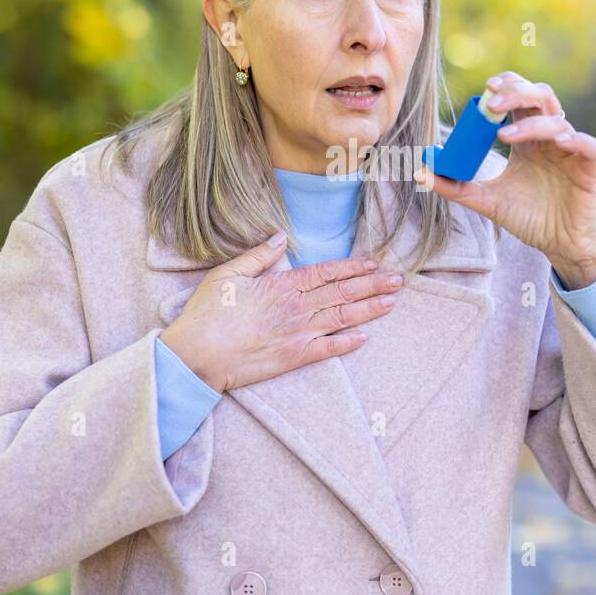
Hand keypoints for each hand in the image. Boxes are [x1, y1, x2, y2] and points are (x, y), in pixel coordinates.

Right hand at [157, 232, 403, 392]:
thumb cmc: (208, 313)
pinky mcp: (294, 358)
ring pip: (342, 318)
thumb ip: (258, 255)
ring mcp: (298, 334)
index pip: (327, 273)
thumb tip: (280, 236)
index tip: (373, 264)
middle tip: (398, 281)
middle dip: (373, 286)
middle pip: (343, 293)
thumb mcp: (228, 273)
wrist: (197, 355)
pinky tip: (366, 338)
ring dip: (369, 309)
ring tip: (392, 303)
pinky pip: (328, 350)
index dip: (353, 268)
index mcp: (282, 285)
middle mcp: (297, 308)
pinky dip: (348, 343)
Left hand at [415, 70, 595, 289]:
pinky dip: (575, 139)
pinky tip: (559, 142)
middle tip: (492, 103)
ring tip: (505, 136)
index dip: (506, 88)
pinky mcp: (589, 168)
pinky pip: (589, 146)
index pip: (519, 99)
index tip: (485, 90)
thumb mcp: (487, 201)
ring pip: (558, 120)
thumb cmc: (529, 218)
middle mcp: (549, 138)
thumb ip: (456, 186)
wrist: (559, 246)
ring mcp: (570, 151)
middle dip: (517, 93)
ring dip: (531, 123)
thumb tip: (420, 172)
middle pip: (540, 97)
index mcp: (527, 138)